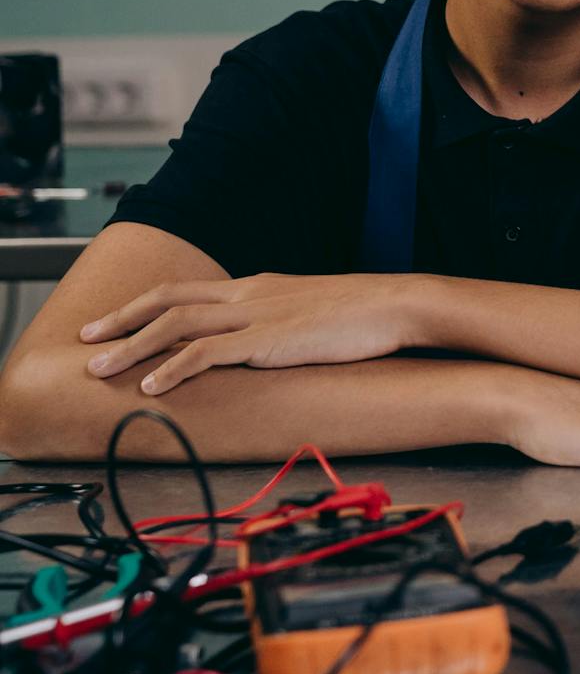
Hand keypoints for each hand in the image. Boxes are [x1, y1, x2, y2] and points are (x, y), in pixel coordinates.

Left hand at [80, 273, 425, 393]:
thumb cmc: (368, 313)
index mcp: (259, 286)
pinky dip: (171, 368)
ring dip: (132, 346)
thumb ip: (282, 322)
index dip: (146, 306)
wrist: (399, 305)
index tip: (116, 321)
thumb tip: (267, 343)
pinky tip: (151, 386)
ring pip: (175, 324)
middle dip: (121, 319)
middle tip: (86, 339)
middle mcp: (249, 294)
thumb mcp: (313, 311)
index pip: (188, 291)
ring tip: (100, 369)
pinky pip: (206, 353)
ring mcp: (256, 314)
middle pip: (168, 300)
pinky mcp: (267, 340)